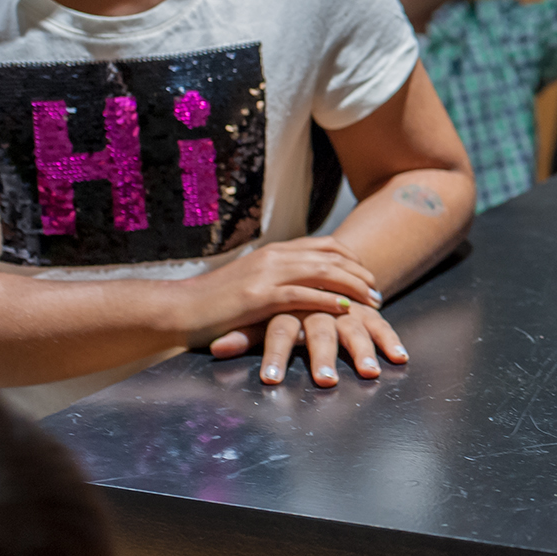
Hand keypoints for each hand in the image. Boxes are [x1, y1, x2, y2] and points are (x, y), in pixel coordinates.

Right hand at [180, 237, 380, 341]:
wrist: (178, 309)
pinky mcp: (259, 297)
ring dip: (353, 286)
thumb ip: (277, 276)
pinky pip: (303, 295)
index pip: (325, 245)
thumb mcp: (251, 281)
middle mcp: (274, 257)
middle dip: (360, 273)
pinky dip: (329, 301)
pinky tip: (346, 310)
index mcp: (274, 251)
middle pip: (331, 257)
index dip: (352, 258)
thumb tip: (303, 282)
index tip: (368, 274)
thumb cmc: (214, 302)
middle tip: (378, 291)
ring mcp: (267, 275)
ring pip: (323, 272)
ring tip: (371, 300)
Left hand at [208, 302, 407, 386]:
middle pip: (321, 330)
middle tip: (325, 383)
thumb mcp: (256, 316)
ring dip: (364, 350)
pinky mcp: (364, 308)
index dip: (274, 354)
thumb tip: (216, 348)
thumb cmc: (275, 301)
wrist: (308, 267)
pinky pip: (378, 322)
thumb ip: (241, 334)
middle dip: (323, 357)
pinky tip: (398, 356)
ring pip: (355, 324)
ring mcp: (344, 305)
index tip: (270, 381)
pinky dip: (389, 337)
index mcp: (286, 303)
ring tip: (369, 374)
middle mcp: (317, 304)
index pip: (278, 329)